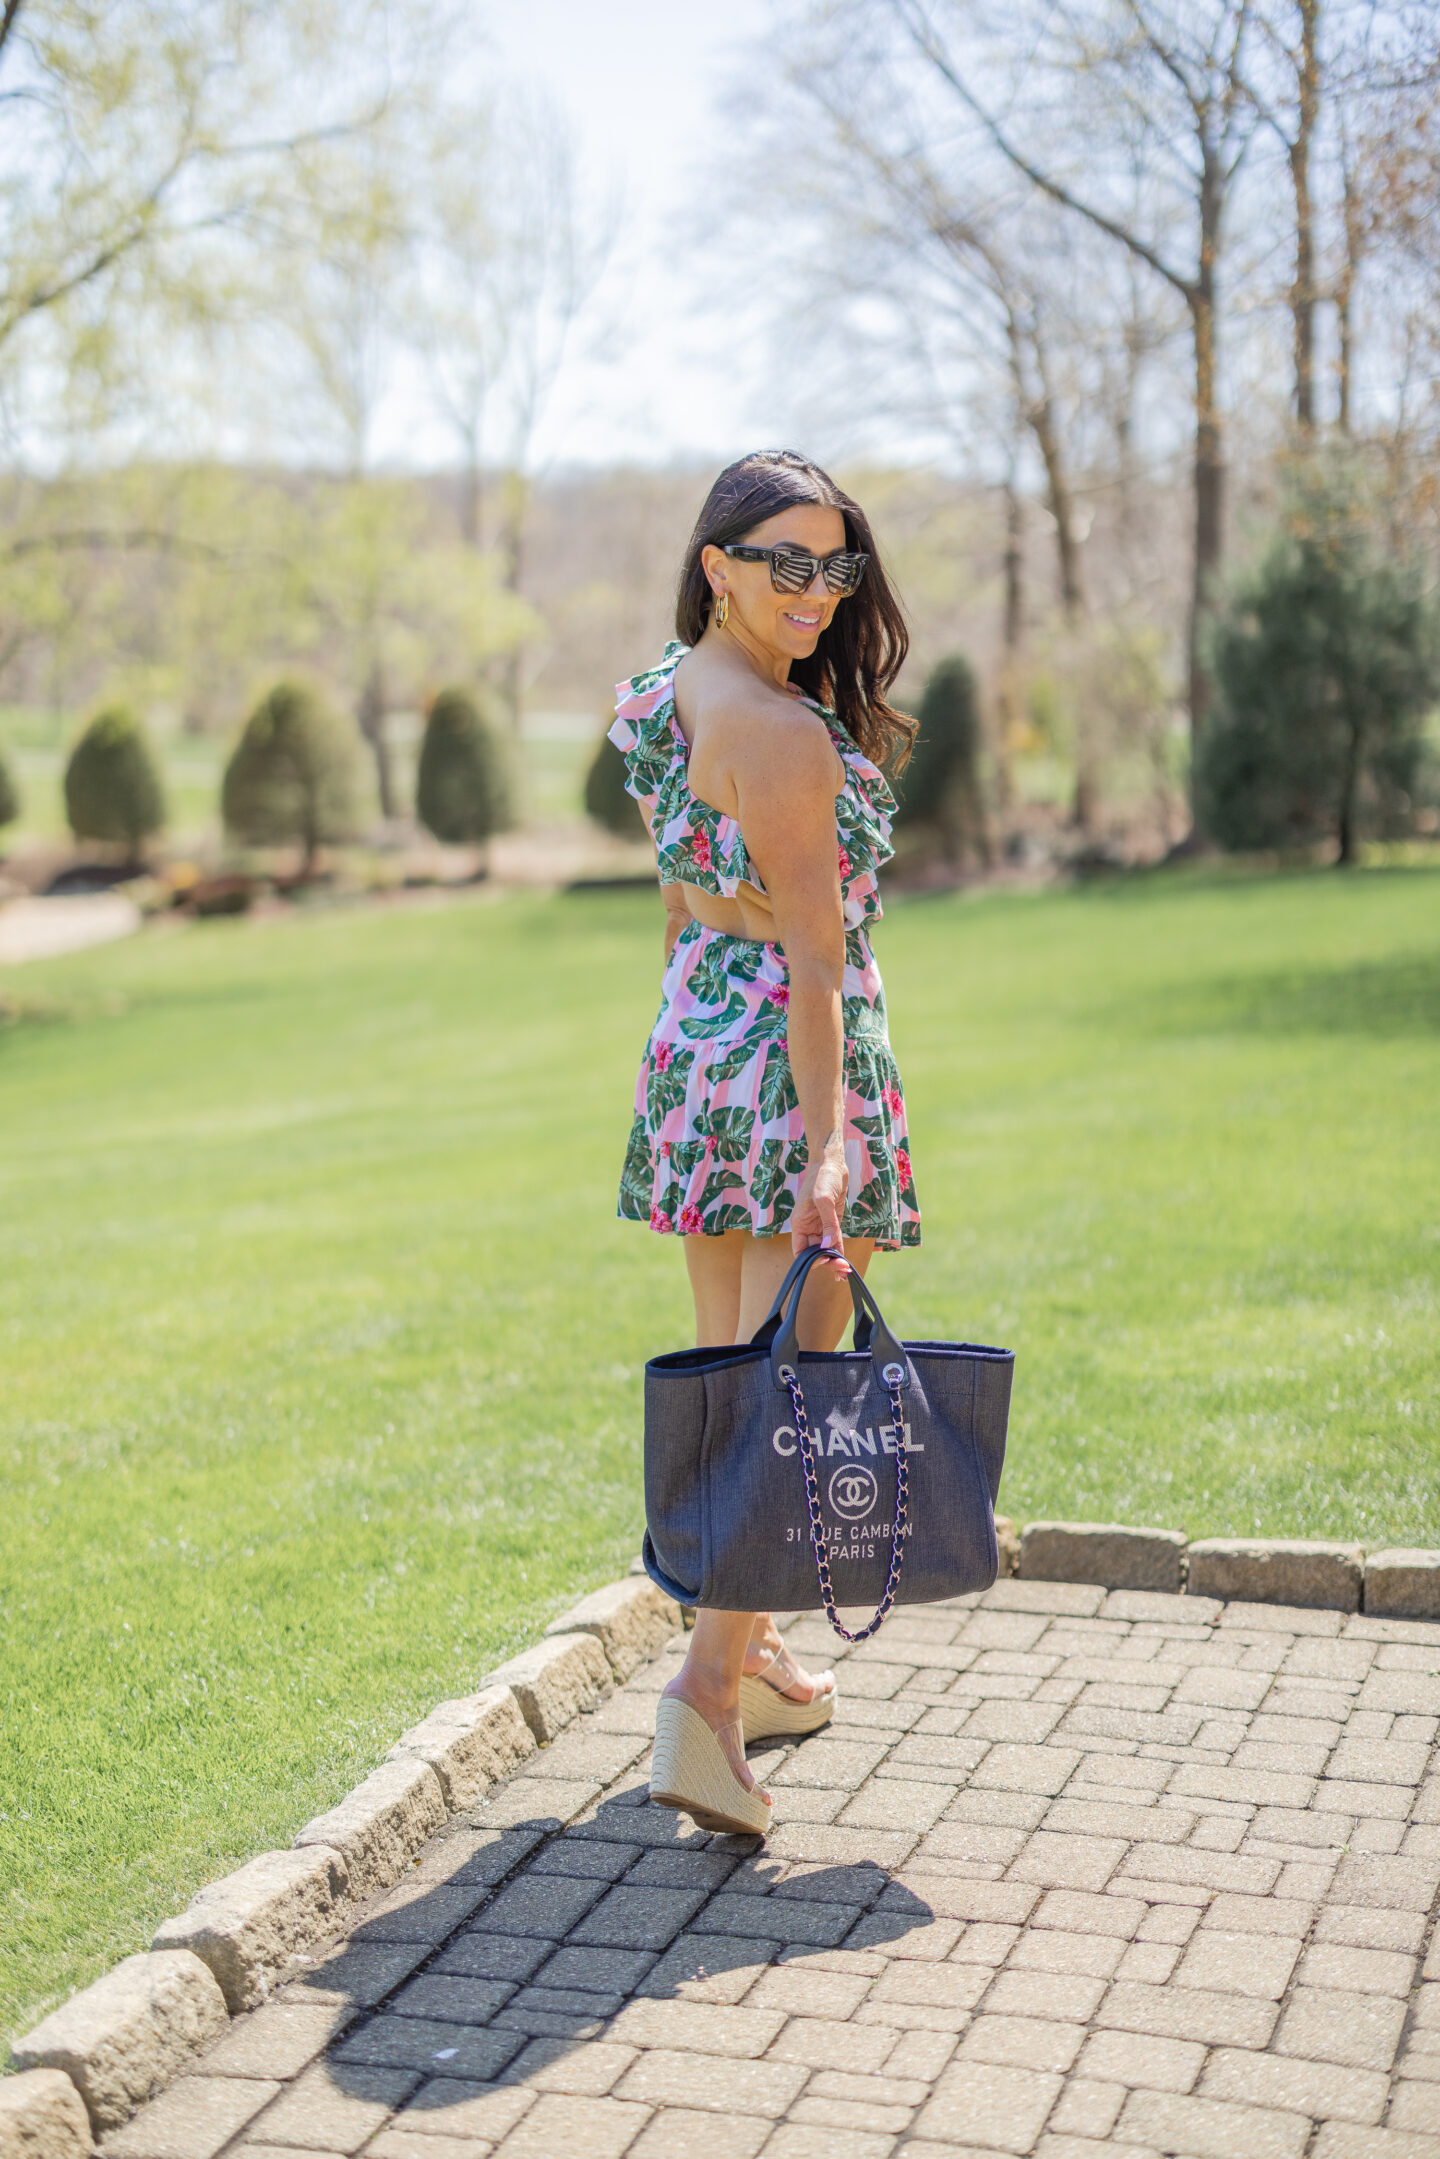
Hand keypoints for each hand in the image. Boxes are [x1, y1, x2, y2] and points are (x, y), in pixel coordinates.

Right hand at [790, 1140, 847, 1267]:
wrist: (832, 1162)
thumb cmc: (823, 1177)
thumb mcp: (824, 1200)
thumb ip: (828, 1224)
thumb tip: (829, 1246)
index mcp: (800, 1223)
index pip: (800, 1250)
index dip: (810, 1260)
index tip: (825, 1261)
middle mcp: (808, 1227)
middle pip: (814, 1252)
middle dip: (827, 1262)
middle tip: (841, 1269)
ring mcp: (820, 1224)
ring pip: (826, 1248)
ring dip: (834, 1260)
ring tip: (845, 1271)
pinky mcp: (832, 1221)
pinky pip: (835, 1240)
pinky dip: (839, 1251)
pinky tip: (845, 1262)